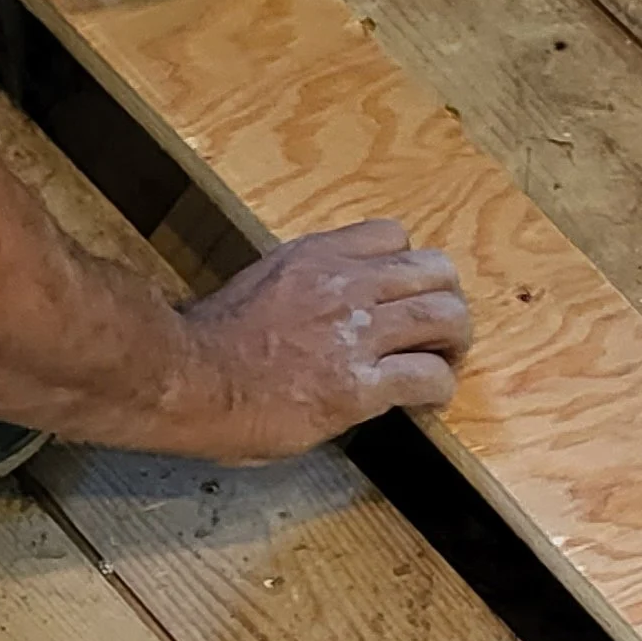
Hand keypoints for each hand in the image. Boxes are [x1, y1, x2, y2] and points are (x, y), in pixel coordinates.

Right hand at [162, 218, 471, 458]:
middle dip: (446, 302)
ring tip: (444, 366)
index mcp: (317, 255)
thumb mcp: (260, 286)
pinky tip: (426, 404)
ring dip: (454, 344)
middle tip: (439, 336)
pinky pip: (427, 376)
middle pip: (435, 270)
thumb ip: (302, 289)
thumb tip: (321, 312)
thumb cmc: (207, 343)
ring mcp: (355, 332)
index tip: (400, 298)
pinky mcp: (358, 385)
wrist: (186, 378)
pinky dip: (439, 390)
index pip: (392, 236)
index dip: (408, 269)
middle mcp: (344, 283)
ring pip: (445, 316)